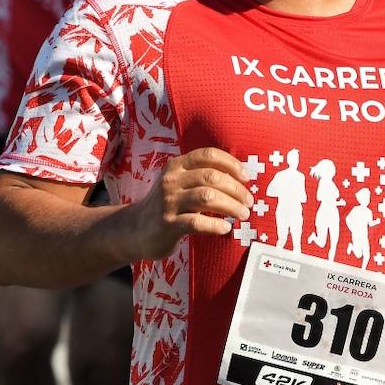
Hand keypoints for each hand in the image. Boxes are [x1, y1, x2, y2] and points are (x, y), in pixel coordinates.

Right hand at [122, 147, 251, 262]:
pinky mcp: (167, 224)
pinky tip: (226, 228)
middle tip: (249, 202)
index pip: (208, 155)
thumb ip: (200, 177)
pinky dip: (216, 225)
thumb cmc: (166, 206)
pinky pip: (197, 222)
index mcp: (176, 166)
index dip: (231, 164)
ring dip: (231, 206)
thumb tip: (239, 180)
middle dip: (236, 189)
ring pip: (207, 197)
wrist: (135, 230)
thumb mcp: (178, 183)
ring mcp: (168, 202)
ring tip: (243, 215)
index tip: (246, 178)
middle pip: (212, 177)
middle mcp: (171, 180)